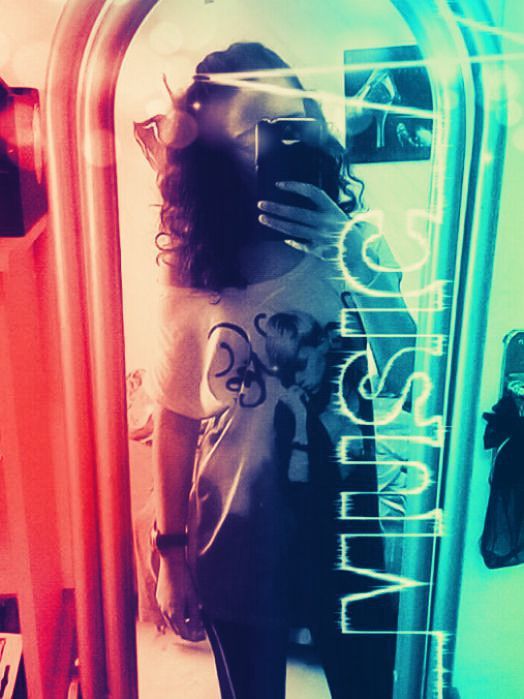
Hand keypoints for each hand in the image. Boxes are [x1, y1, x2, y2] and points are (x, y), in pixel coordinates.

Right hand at [155, 553, 205, 641]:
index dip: (193, 637)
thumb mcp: (193, 597)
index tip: (201, 635)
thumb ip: (195, 614)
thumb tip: (198, 627)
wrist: (171, 563)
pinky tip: (183, 607)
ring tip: (192, 617)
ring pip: (170, 621)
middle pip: (176, 629)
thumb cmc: (184, 578)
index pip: (183, 633)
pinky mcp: (159, 599)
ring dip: (181, 623)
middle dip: (187, 631)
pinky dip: (174, 614)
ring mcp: (160, 605)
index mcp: (174, 612)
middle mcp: (165, 611)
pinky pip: (166, 612)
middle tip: (198, 629)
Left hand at [257, 181, 378, 283]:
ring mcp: (321, 237)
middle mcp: (326, 222)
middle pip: (296, 213)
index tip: (279, 184)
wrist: (362, 255)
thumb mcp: (341, 216)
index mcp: (334, 210)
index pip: (312, 193)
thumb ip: (323, 210)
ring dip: (276, 223)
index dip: (295, 187)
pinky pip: (300, 244)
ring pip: (293, 229)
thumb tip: (300, 205)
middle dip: (277, 208)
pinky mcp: (319, 251)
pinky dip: (291, 241)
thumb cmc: (349, 233)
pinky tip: (283, 237)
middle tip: (261, 204)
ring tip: (262, 218)